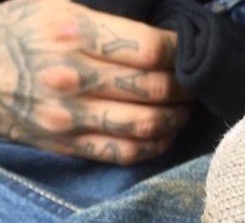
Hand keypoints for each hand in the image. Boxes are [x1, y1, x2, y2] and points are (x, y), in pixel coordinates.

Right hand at [0, 0, 192, 163]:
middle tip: (194, 84)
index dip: (180, 53)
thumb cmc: (15, 32)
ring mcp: (70, 115)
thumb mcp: (51, 7)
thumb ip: (102, 21)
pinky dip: (154, 146)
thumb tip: (156, 33)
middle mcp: (73, 76)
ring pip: (146, 125)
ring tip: (184, 110)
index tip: (188, 53)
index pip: (148, 49)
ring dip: (176, 119)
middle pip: (154, 89)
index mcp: (71, 32)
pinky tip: (163, 135)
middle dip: (185, 88)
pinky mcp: (68, 143)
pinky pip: (124, 153)